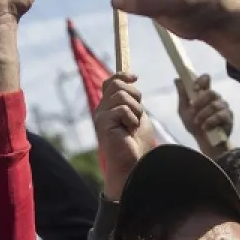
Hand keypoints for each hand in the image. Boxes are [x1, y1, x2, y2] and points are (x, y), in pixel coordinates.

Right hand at [93, 73, 156, 200]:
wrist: (134, 164)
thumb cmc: (137, 143)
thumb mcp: (137, 115)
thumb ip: (131, 100)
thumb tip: (131, 78)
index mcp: (109, 107)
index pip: (110, 82)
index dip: (122, 75)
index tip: (135, 78)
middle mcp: (101, 109)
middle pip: (116, 84)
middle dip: (134, 94)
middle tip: (139, 113)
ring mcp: (100, 115)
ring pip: (122, 95)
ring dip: (136, 110)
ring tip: (134, 125)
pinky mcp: (102, 122)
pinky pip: (123, 108)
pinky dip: (132, 119)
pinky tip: (129, 131)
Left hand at [176, 75, 232, 157]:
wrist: (203, 142)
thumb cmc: (194, 125)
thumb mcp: (184, 111)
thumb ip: (182, 95)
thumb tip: (177, 80)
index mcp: (205, 94)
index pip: (206, 80)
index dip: (201, 81)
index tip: (194, 88)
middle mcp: (216, 98)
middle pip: (211, 92)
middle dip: (200, 101)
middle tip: (193, 109)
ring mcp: (223, 107)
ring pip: (215, 105)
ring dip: (203, 114)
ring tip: (197, 122)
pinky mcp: (228, 118)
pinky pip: (221, 116)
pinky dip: (211, 121)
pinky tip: (206, 127)